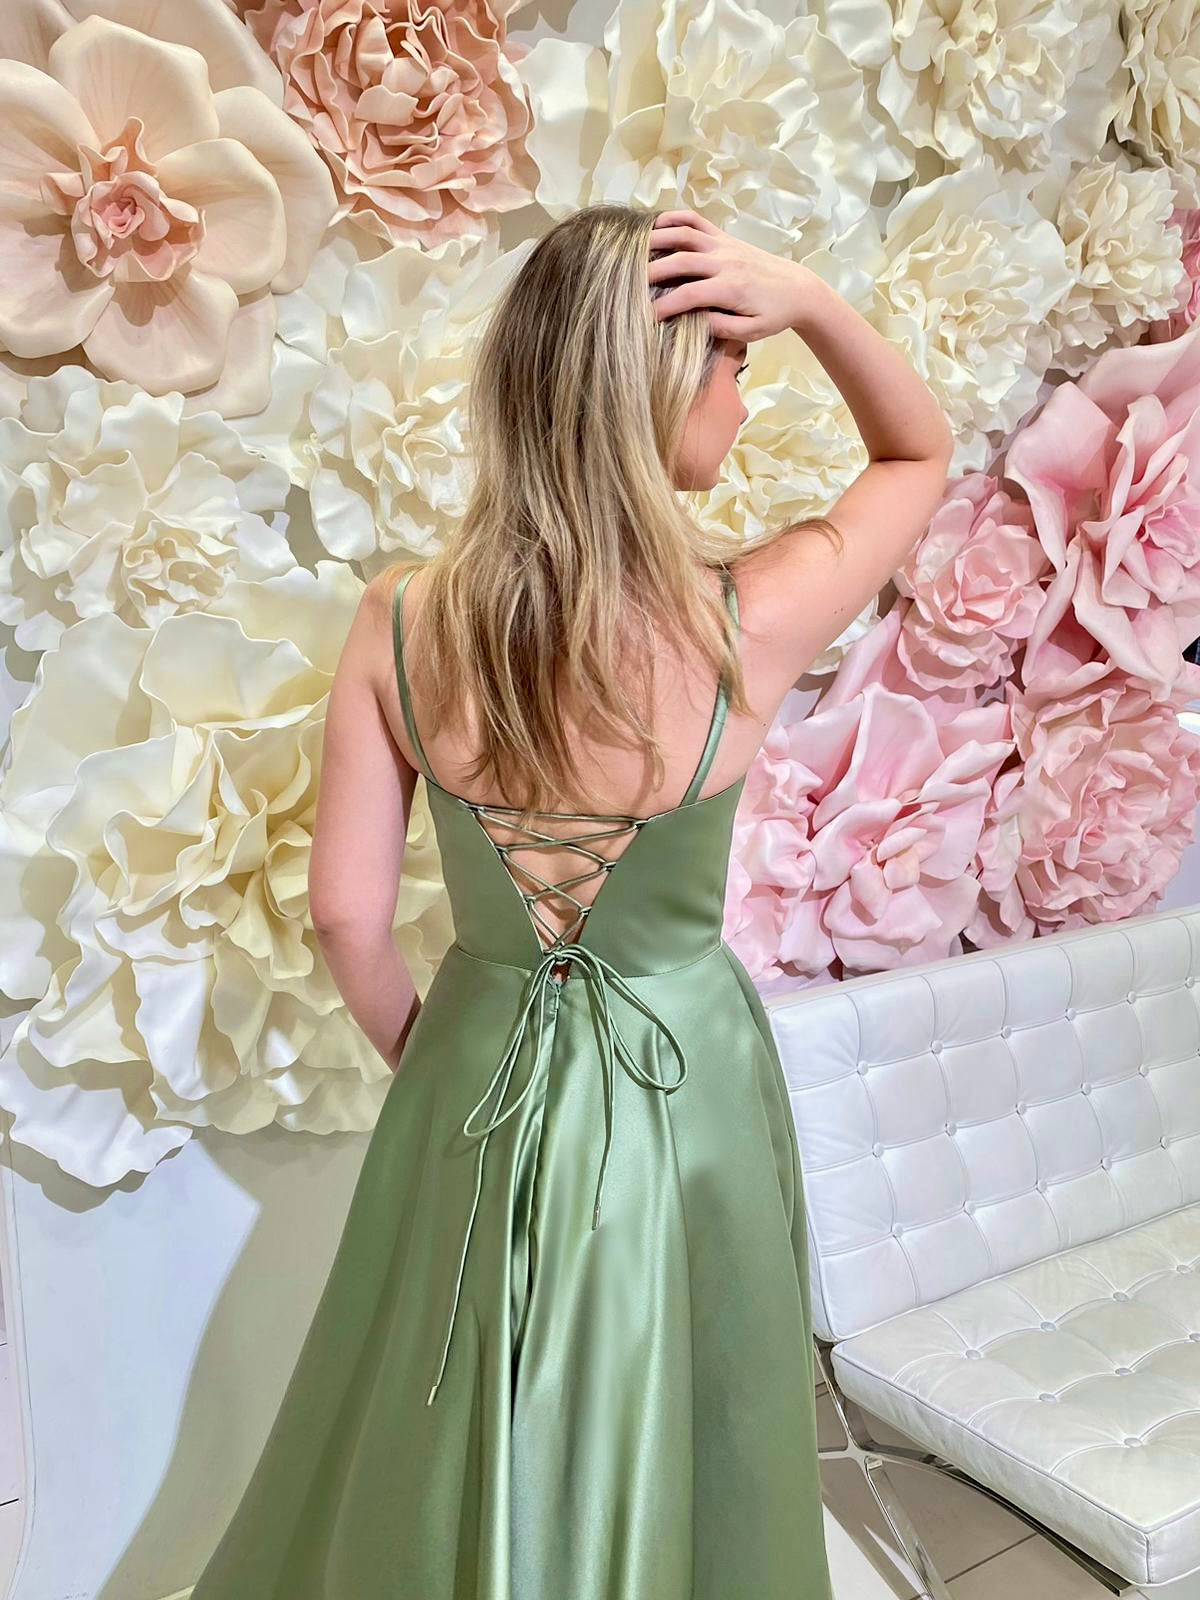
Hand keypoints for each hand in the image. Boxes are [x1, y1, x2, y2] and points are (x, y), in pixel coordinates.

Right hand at [647, 209, 814, 342]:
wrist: (797, 289)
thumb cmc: (774, 315)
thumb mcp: (751, 332)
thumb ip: (722, 328)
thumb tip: (694, 323)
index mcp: (731, 289)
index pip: (689, 295)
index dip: (665, 306)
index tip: (646, 317)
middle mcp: (725, 262)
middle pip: (681, 261)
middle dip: (652, 272)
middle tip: (629, 284)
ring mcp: (724, 245)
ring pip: (685, 234)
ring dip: (657, 239)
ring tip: (633, 249)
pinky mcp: (724, 238)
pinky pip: (697, 221)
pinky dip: (675, 218)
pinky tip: (656, 225)